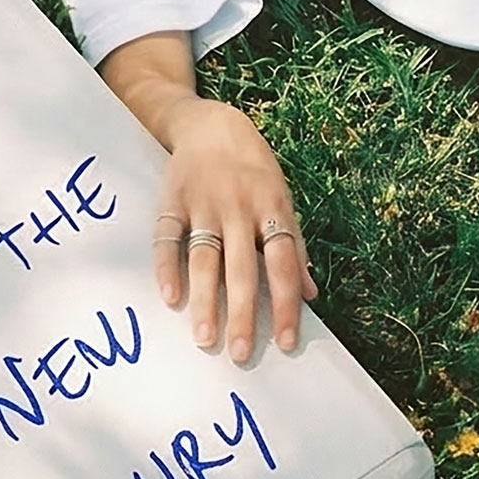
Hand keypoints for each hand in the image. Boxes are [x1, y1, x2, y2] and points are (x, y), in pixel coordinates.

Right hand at [145, 96, 315, 362]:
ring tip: (205, 339)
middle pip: (243, 268)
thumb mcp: (282, 200)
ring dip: (206, 301)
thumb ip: (294, 245)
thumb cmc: (254, 169)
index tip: (287, 343)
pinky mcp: (172, 200)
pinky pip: (167, 237)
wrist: (211, 124)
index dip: (287, 304)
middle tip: (242, 354)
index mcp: (272, 209)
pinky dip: (167, 267)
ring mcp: (203, 203)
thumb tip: (311, 293)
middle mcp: (239, 208)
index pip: (284, 265)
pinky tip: (170, 298)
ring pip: (205, 259)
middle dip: (244, 314)